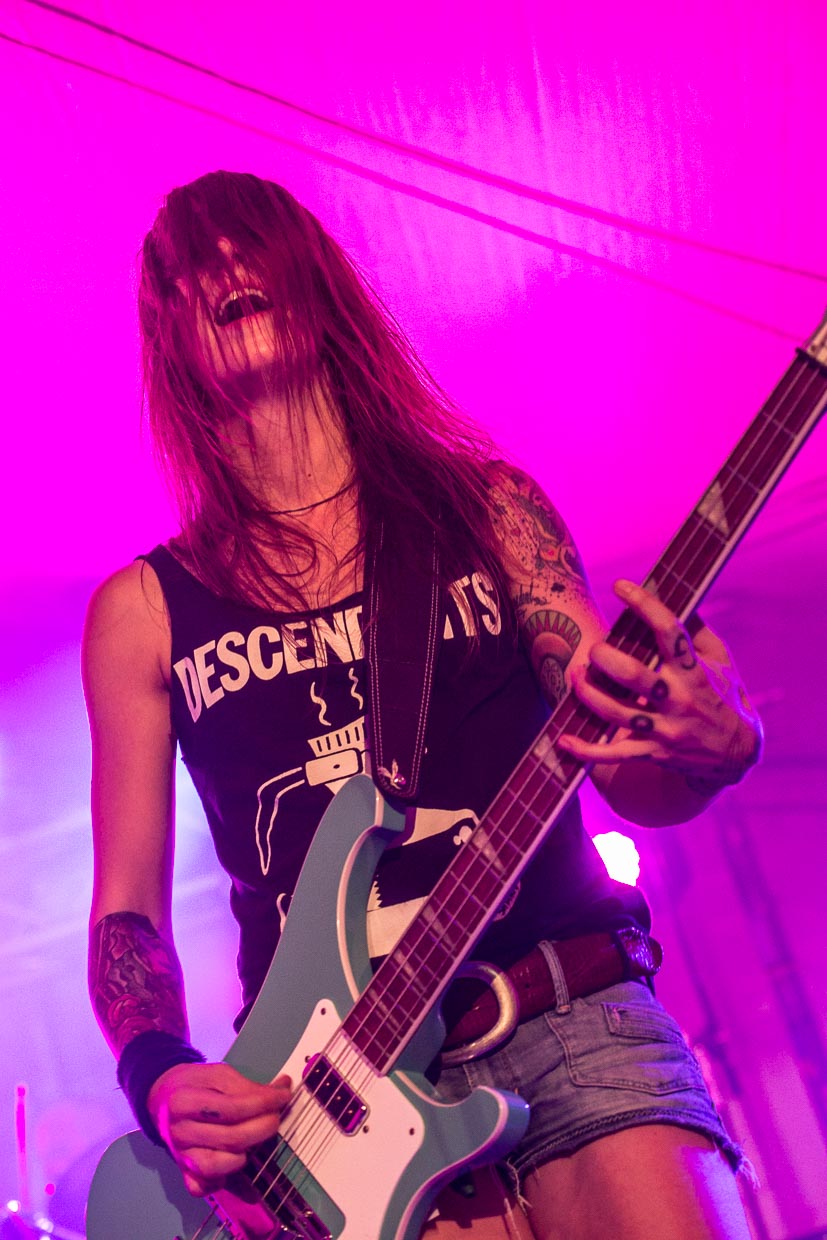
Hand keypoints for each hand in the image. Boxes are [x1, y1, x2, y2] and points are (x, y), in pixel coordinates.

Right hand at [148, 1060, 291, 1195]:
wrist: (162, 1098)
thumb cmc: (195, 1084)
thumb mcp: (218, 1074)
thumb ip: (247, 1086)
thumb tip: (282, 1090)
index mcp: (184, 1101)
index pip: (233, 1107)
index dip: (264, 1103)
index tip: (283, 1096)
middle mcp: (179, 1132)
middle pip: (230, 1138)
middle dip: (263, 1128)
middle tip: (275, 1118)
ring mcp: (179, 1155)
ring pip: (217, 1166)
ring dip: (244, 1154)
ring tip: (254, 1139)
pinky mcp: (182, 1172)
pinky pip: (201, 1187)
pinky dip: (219, 1181)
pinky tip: (232, 1162)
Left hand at [558, 579, 761, 790]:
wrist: (737, 753)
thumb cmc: (723, 694)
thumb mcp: (720, 659)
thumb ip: (696, 628)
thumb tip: (672, 593)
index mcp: (694, 671)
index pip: (669, 630)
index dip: (644, 604)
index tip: (620, 585)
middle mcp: (678, 700)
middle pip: (633, 675)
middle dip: (604, 658)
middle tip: (594, 649)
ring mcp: (665, 729)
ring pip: (615, 712)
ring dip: (587, 692)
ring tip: (576, 674)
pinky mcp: (653, 753)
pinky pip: (613, 754)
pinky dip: (585, 750)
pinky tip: (563, 740)